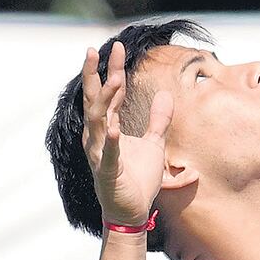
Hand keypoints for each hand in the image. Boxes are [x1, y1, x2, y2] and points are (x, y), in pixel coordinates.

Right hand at [82, 41, 172, 227]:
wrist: (132, 211)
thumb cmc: (138, 178)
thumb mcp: (154, 143)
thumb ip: (158, 120)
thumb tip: (165, 95)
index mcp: (109, 128)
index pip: (110, 94)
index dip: (113, 70)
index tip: (117, 47)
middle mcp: (99, 137)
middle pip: (95, 100)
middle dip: (94, 75)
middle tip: (93, 50)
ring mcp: (100, 154)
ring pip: (98, 121)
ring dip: (105, 100)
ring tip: (113, 79)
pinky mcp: (108, 171)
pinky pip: (107, 154)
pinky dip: (110, 141)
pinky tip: (114, 128)